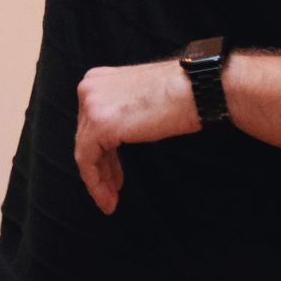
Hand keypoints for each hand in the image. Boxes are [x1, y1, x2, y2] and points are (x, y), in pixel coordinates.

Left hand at [73, 61, 200, 214]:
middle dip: (100, 168)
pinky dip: (95, 183)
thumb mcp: (138, 100)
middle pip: (87, 137)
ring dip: (97, 180)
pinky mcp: (99, 124)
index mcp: (97, 80)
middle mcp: (88, 88)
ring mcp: (91, 105)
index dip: (101, 152)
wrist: (195, 89)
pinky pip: (87, 161)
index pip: (91, 123)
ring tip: (109, 201)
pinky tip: (108, 198)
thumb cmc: (179, 94)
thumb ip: (121, 114)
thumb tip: (115, 137)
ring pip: (85, 151)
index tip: (113, 174)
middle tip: (111, 190)